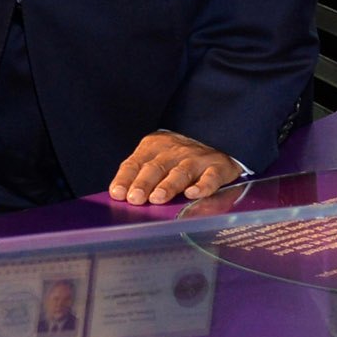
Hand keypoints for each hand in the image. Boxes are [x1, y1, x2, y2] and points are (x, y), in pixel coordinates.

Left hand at [109, 130, 243, 204]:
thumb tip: (120, 198)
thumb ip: (140, 176)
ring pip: (180, 172)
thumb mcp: (156, 159)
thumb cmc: (178, 159)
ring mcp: (197, 159)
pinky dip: (202, 186)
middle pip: (155, 168)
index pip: (135, 163)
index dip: (125, 178)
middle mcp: (174, 152)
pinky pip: (211, 177)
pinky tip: (193, 194)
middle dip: (143, 183)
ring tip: (157, 198)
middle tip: (135, 198)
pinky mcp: (218, 167)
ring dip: (168, 186)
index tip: (117, 193)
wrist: (216, 137)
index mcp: (153, 147)